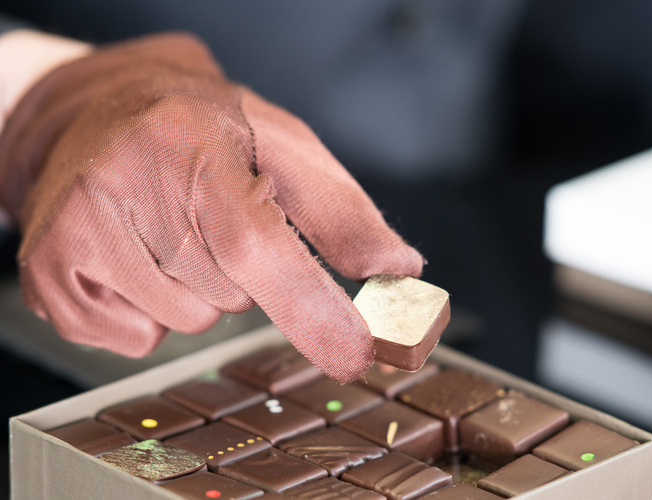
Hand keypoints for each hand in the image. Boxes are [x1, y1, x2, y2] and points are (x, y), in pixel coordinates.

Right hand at [0, 33, 422, 382]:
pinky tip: (136, 254)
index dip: (309, 307)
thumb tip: (397, 269)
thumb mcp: (283, 148)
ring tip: (171, 226)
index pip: (256, 245)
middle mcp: (122, 183)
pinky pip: (138, 337)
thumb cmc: (200, 129)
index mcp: (189, 143)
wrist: (102, 113)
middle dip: (244, 274)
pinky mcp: (50, 272)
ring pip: (186, 321)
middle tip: (213, 214)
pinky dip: (154, 310)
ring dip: (199, 288)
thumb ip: (342, 213)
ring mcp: (77, 231)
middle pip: (228, 296)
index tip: (356, 354)